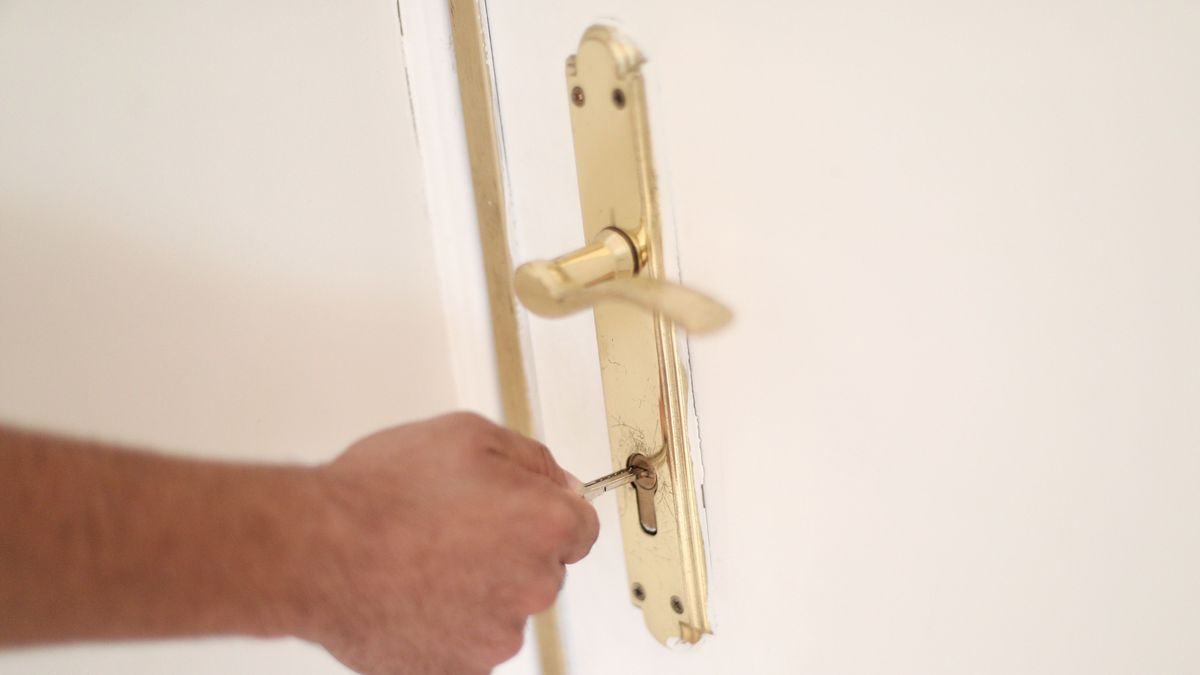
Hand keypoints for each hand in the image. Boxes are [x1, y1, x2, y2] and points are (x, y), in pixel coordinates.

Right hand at [305, 413, 597, 674]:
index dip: (544, 510)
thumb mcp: (467, 435)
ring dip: (478, 586)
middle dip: (509, 547)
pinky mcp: (458, 667)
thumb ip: (529, 459)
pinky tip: (412, 589)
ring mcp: (497, 633)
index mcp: (546, 525)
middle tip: (454, 524)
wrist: (318, 550)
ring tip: (422, 557)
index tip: (520, 508)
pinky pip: (466, 639)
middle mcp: (533, 585)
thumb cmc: (382, 494)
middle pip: (542, 566)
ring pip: (503, 605)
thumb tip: (555, 480)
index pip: (581, 525)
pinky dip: (447, 620)